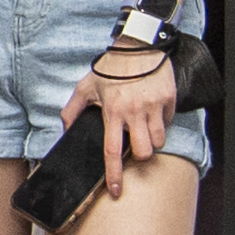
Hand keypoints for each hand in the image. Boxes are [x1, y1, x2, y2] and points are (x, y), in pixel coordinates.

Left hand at [62, 39, 177, 180]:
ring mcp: (153, 106)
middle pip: (143, 152)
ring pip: (159, 141)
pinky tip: (152, 110)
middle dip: (140, 155)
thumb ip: (72, 109)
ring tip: (143, 127)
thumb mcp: (86, 85)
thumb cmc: (111, 66)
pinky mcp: (168, 99)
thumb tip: (66, 129)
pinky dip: (161, 122)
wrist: (138, 45)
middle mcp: (134, 111)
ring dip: (152, 140)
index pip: (112, 151)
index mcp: (112, 111)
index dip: (114, 174)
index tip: (116, 190)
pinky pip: (168, 122)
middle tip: (134, 144)